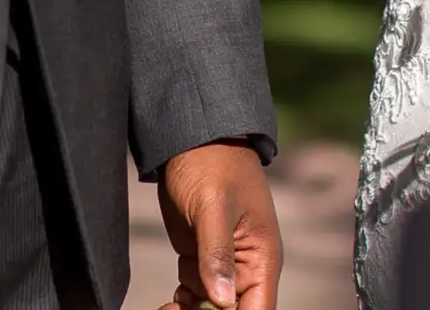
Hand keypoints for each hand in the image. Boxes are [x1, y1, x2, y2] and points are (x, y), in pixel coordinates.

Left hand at [158, 142, 279, 309]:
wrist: (192, 136)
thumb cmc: (213, 163)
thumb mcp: (213, 207)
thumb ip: (217, 254)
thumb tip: (222, 301)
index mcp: (261, 258)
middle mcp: (246, 267)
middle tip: (175, 309)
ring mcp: (223, 263)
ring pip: (212, 307)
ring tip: (167, 308)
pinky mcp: (201, 256)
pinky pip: (196, 294)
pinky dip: (182, 303)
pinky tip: (169, 302)